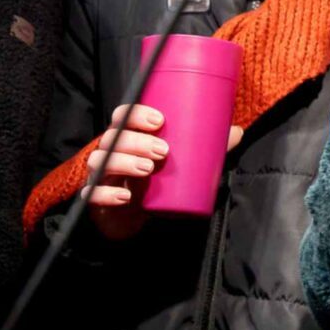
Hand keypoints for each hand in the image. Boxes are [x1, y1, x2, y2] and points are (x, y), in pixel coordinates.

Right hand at [84, 105, 242, 238]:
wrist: (133, 216)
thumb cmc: (156, 180)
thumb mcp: (181, 162)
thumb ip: (207, 147)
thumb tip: (237, 131)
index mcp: (129, 137)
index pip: (123, 116)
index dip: (136, 113)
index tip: (159, 119)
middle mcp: (111, 152)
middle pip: (112, 136)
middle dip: (136, 140)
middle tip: (163, 150)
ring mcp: (102, 175)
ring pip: (100, 161)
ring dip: (123, 161)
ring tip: (149, 169)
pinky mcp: (97, 199)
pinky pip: (92, 193)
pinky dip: (105, 193)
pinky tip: (125, 196)